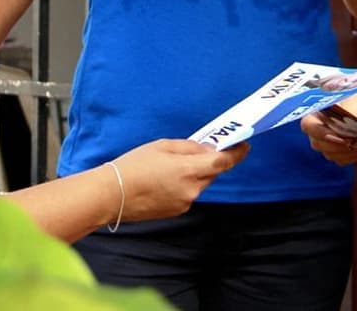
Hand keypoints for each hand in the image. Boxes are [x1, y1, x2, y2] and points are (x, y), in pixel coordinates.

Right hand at [113, 139, 248, 221]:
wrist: (112, 195)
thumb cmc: (134, 166)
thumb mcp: (162, 146)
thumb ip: (190, 147)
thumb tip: (207, 149)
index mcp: (189, 170)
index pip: (222, 162)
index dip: (237, 153)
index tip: (244, 145)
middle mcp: (192, 190)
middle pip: (211, 173)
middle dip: (209, 162)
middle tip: (199, 149)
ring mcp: (185, 203)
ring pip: (199, 184)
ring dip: (194, 174)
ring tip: (170, 165)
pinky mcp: (176, 211)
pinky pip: (188, 194)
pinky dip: (183, 184)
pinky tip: (164, 179)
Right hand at [300, 82, 356, 166]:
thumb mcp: (356, 103)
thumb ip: (346, 116)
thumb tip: (340, 132)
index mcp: (319, 110)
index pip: (309, 125)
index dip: (320, 133)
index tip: (338, 136)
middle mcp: (321, 125)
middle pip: (317, 143)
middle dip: (335, 146)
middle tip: (352, 143)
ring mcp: (331, 139)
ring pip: (328, 153)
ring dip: (344, 152)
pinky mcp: (342, 149)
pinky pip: (339, 160)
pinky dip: (351, 158)